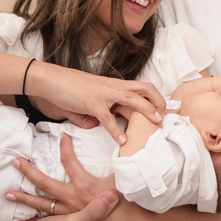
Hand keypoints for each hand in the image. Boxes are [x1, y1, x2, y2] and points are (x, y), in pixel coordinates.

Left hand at [8, 134, 115, 214]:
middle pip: (44, 182)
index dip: (65, 146)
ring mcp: (70, 212)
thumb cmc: (129, 202)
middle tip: (14, 161)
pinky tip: (27, 218)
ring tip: (7, 194)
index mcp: (84, 185)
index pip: (69, 160)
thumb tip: (122, 143)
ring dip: (24, 199)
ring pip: (42, 204)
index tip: (63, 135)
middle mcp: (72, 198)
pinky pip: (50, 219)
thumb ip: (122, 161)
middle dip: (28, 171)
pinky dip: (37, 218)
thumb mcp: (125, 177)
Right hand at [30, 62, 165, 143]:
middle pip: (144, 88)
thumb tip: (97, 125)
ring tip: (156, 124)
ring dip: (146, 110)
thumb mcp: (91, 99)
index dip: (157, 98)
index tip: (167, 111)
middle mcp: (114, 87)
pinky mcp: (91, 102)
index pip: (143, 87)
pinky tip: (122, 141)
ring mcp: (104, 93)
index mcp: (116, 85)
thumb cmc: (71, 89)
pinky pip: (107, 117)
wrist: (52, 79)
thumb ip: (97, 112)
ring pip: (131, 99)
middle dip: (159, 101)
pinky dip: (115, 129)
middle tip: (167, 118)